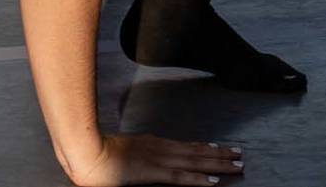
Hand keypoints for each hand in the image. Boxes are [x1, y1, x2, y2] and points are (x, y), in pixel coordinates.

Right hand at [67, 133, 243, 185]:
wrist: (86, 153)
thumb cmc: (98, 155)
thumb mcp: (124, 155)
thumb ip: (140, 156)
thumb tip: (148, 162)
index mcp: (152, 144)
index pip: (185, 146)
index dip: (205, 148)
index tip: (221, 147)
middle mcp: (160, 148)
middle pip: (196, 151)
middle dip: (219, 154)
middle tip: (240, 155)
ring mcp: (158, 159)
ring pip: (194, 162)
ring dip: (217, 164)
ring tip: (236, 165)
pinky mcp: (153, 173)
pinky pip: (181, 177)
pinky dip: (199, 178)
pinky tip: (213, 181)